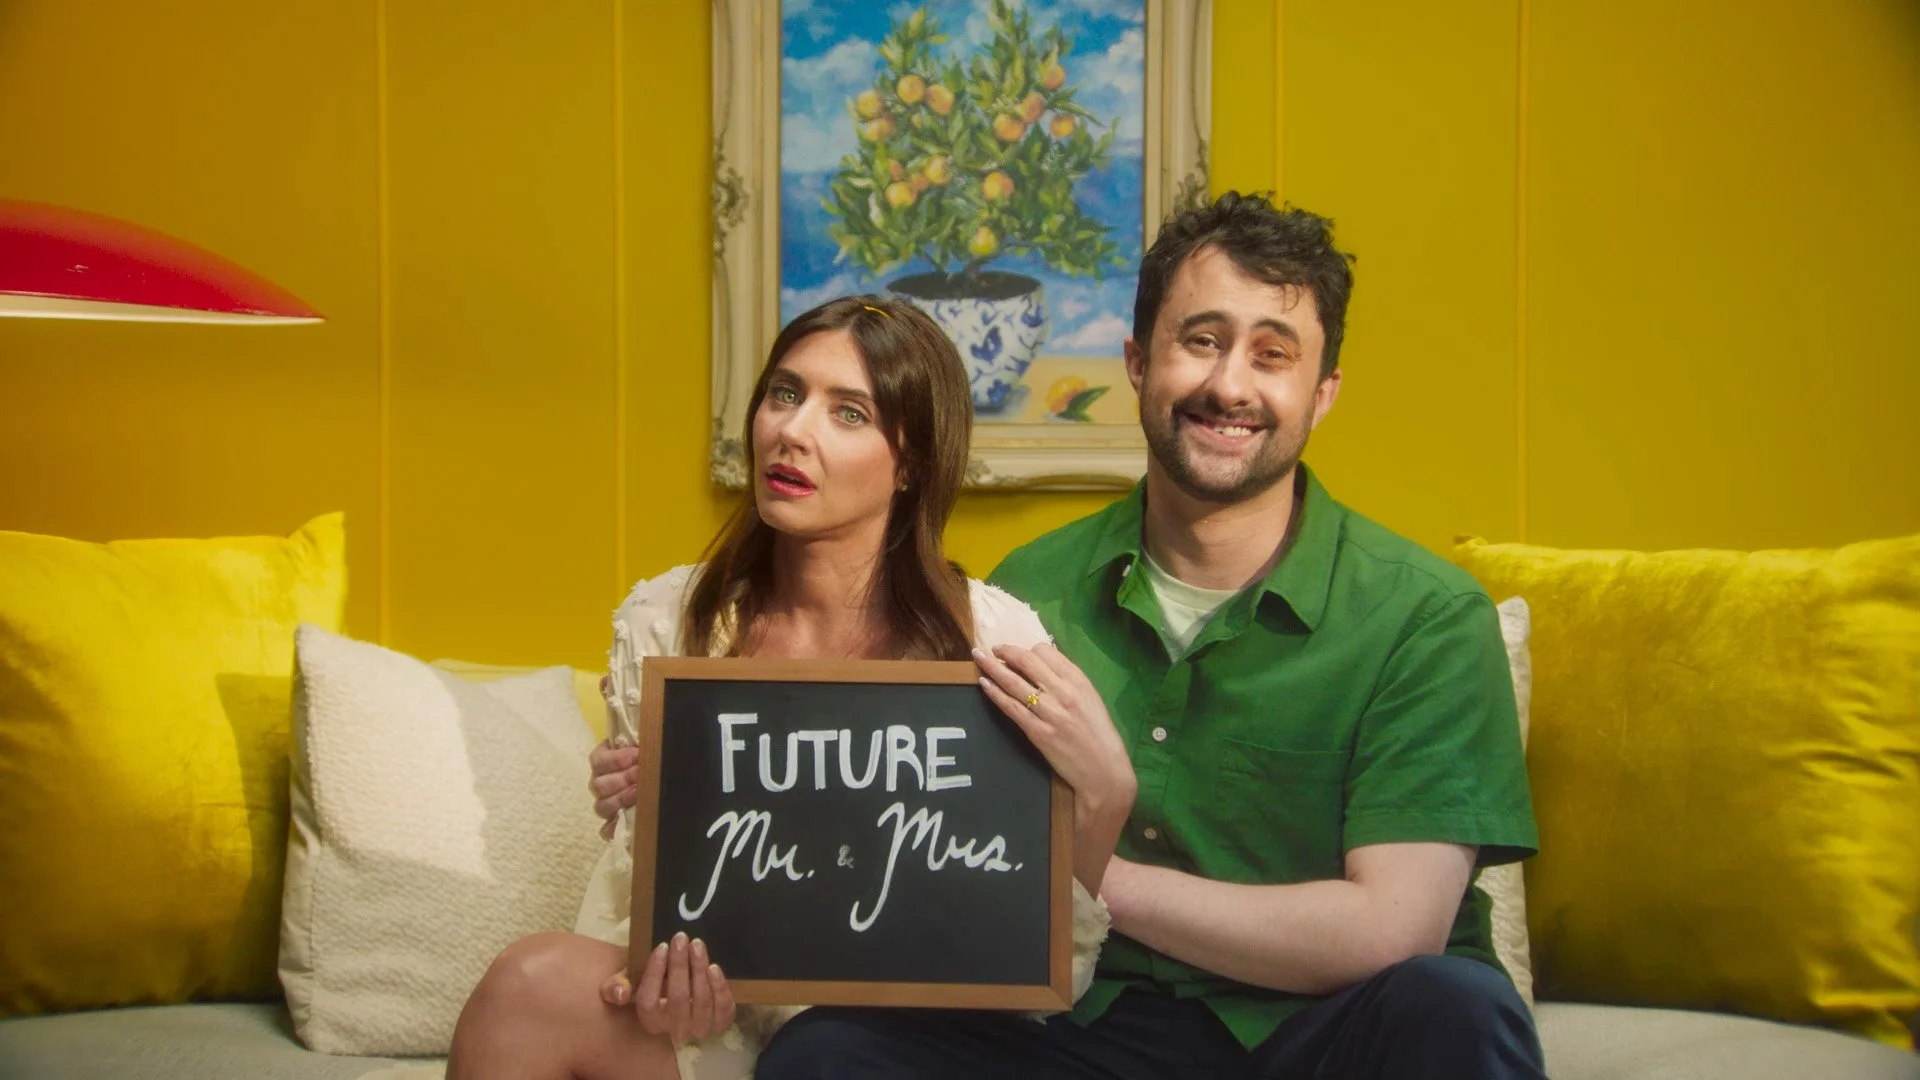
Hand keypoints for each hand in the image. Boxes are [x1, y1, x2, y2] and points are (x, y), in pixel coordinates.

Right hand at [589, 739, 639, 839]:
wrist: (658, 776)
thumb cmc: (648, 757)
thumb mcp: (643, 745)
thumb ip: (640, 741)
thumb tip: (644, 742)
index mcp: (602, 761)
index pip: (598, 761)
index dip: (616, 759)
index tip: (637, 754)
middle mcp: (599, 783)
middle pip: (599, 785)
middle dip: (622, 778)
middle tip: (641, 772)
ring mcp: (604, 804)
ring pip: (601, 806)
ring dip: (621, 798)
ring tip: (640, 792)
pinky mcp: (611, 823)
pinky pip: (605, 830)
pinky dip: (613, 828)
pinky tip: (626, 821)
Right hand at [599, 932, 735, 1045]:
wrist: (678, 990)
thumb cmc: (653, 983)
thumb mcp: (631, 981)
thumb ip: (617, 986)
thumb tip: (619, 992)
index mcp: (650, 1020)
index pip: (648, 1001)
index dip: (654, 974)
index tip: (662, 947)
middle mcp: (675, 1029)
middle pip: (678, 999)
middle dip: (679, 966)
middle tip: (681, 938)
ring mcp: (700, 1028)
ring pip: (701, 1001)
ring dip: (699, 970)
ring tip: (696, 945)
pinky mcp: (721, 1022)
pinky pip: (723, 1009)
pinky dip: (720, 988)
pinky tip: (714, 967)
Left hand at [975, 642, 1136, 892]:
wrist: (1104, 770)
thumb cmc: (1099, 734)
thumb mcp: (1091, 698)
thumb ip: (1070, 680)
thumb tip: (1046, 661)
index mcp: (1079, 681)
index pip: (1046, 652)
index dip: (1028, 650)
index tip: (1016, 653)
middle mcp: (1063, 692)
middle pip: (1026, 662)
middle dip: (1004, 651)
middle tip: (990, 649)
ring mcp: (1049, 712)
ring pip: (1014, 682)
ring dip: (992, 667)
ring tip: (977, 657)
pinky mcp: (1038, 732)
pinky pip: (1011, 707)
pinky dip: (994, 693)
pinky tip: (984, 684)